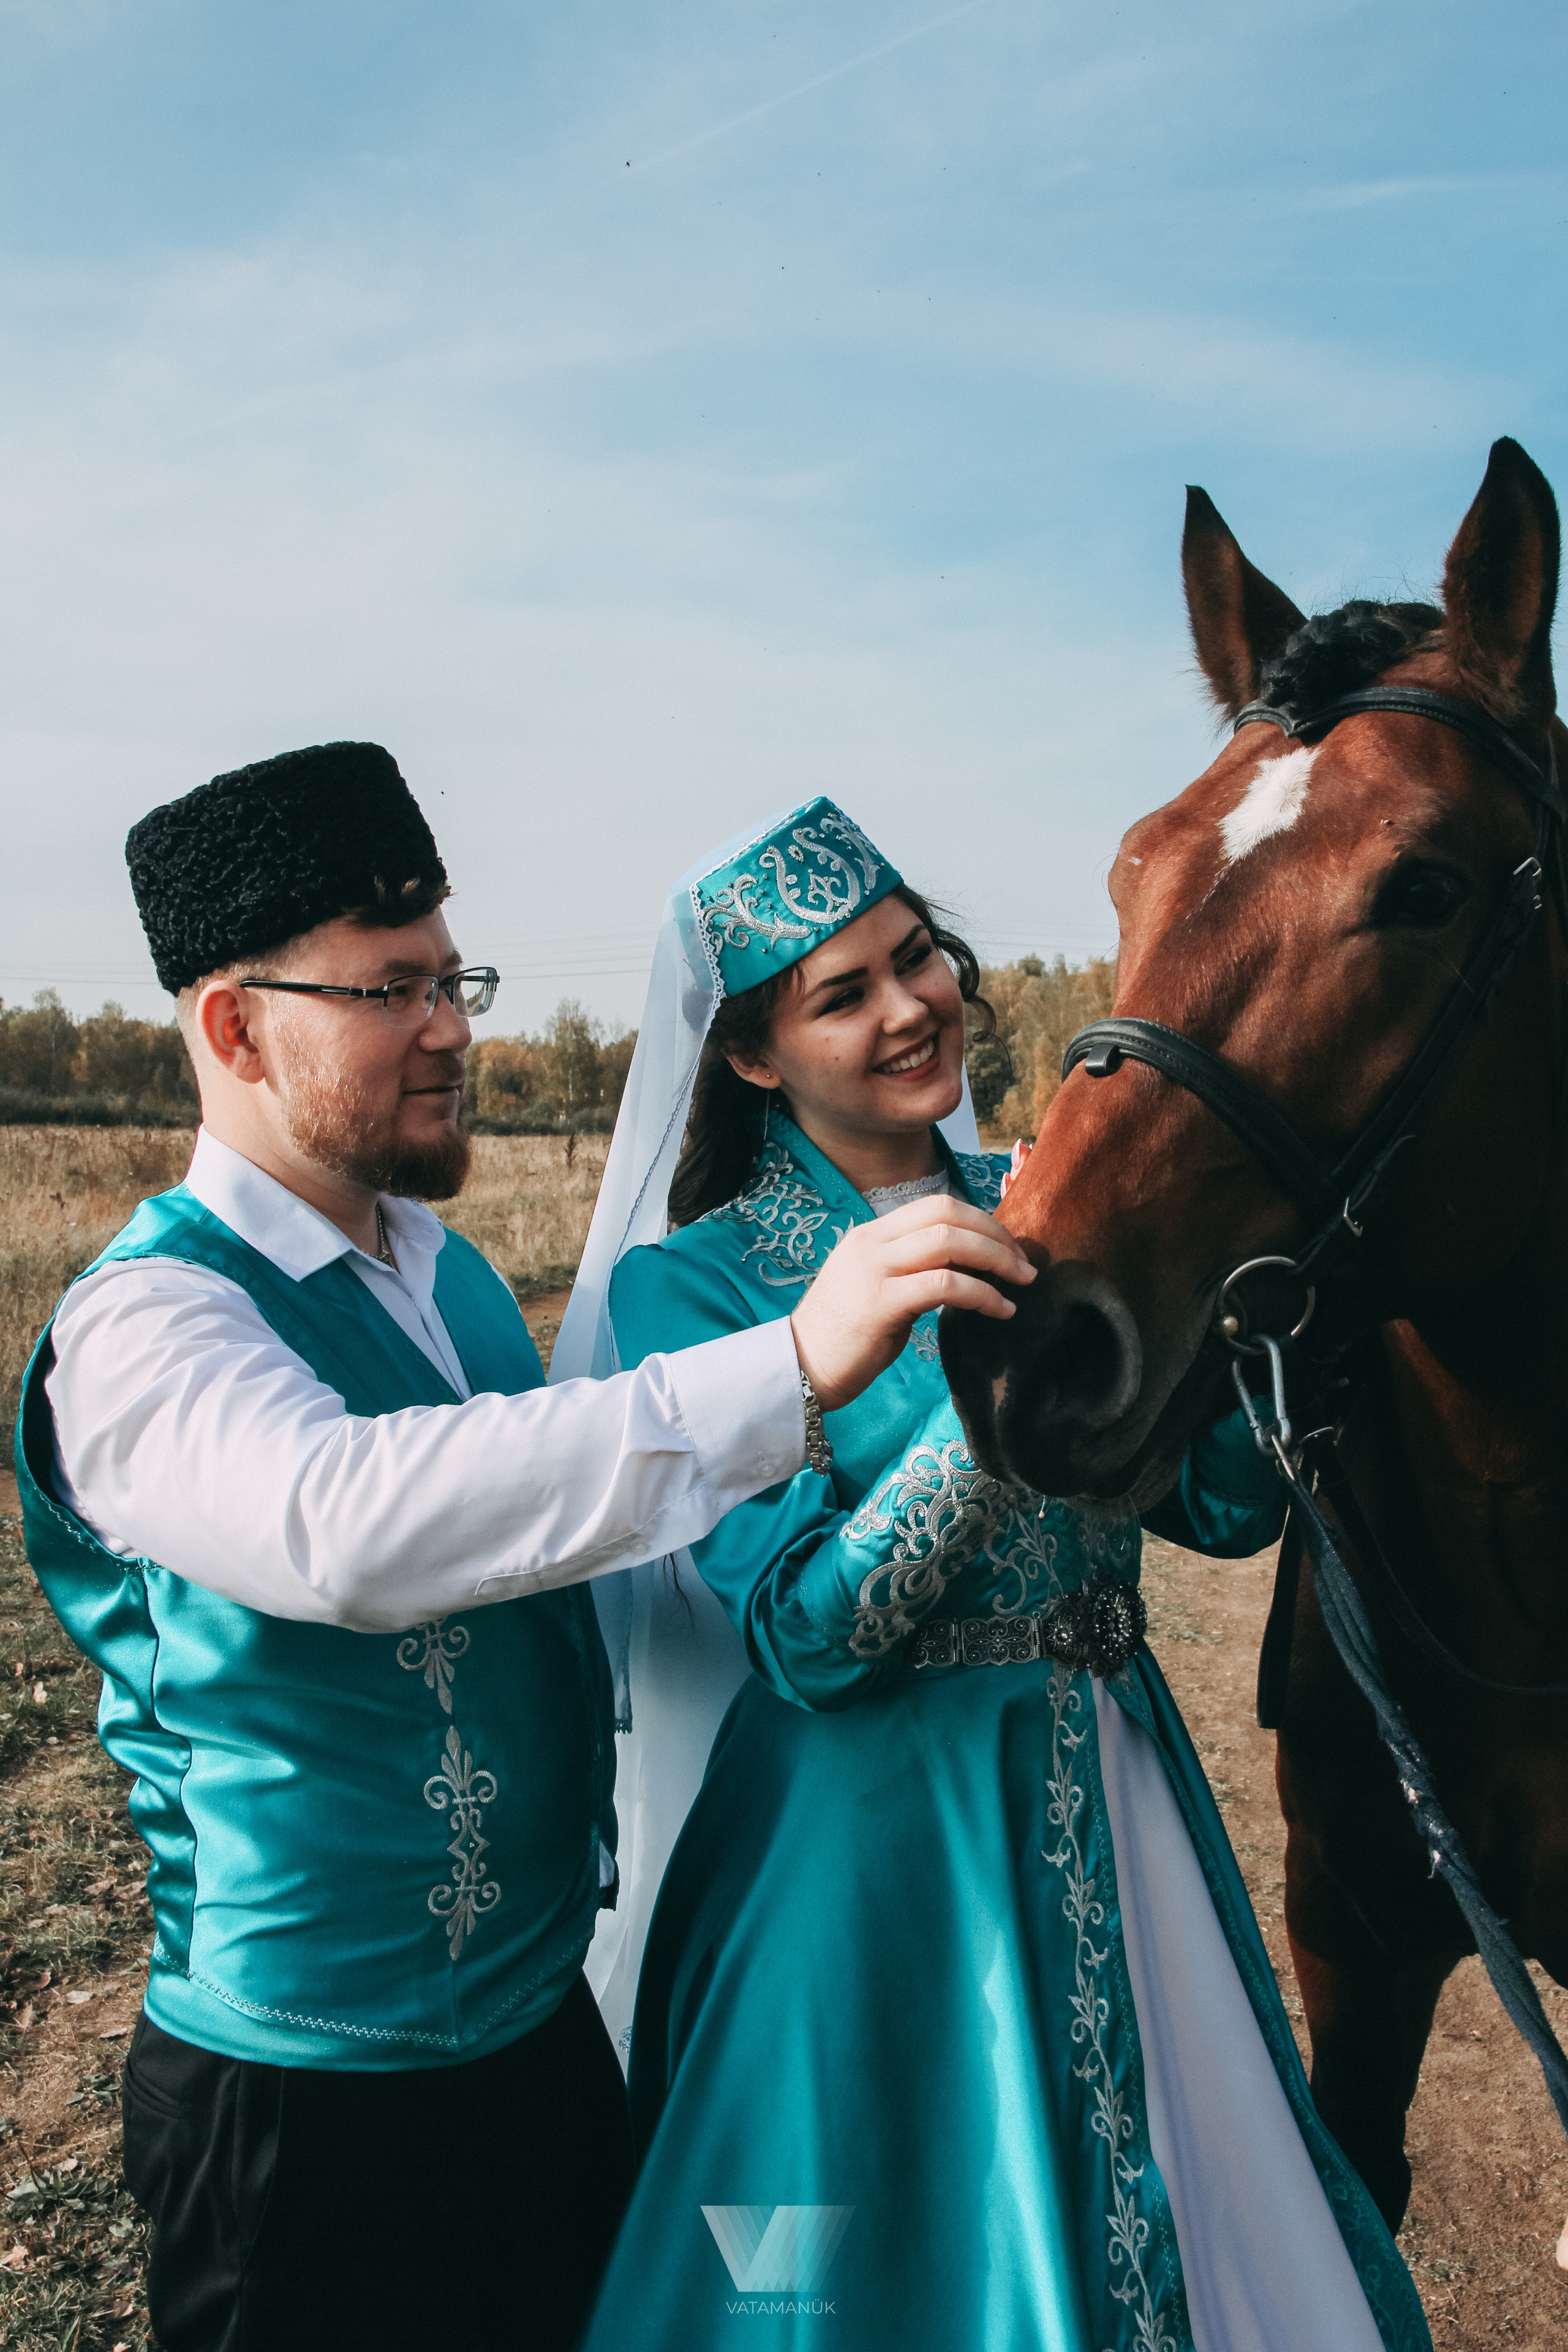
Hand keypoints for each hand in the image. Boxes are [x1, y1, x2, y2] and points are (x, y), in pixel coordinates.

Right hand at [790, 1195, 1035, 1413]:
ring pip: (950, 1242)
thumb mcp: (877, 1289)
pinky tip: (1000, 1310)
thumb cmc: (843, 1338)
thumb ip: (911, 1271)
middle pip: (948, 1214)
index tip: (1008, 1246)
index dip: (980, 1220)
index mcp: (871, 1235)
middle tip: (1025, 1263)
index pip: (936, 1206)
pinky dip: (982, 1294)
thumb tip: (962, 1269)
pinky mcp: (881, 1302)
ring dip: (996, 1260)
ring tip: (1022, 1282)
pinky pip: (945, 1284)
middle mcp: (872, 1242)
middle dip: (995, 1234)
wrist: (799, 1370)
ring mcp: (874, 1269)